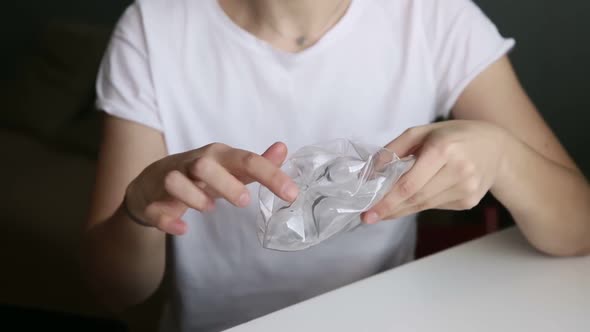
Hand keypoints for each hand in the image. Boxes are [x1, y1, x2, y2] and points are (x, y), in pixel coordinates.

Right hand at [125, 142, 298, 234]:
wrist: (154, 182)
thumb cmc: (202, 175)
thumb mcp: (230, 167)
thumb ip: (257, 163)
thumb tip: (283, 148)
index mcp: (218, 157)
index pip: (246, 160)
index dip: (270, 175)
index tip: (292, 194)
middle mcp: (194, 164)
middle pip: (205, 165)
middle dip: (225, 183)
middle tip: (243, 201)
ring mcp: (170, 180)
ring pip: (175, 181)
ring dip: (194, 197)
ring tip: (209, 208)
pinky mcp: (152, 201)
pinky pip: (155, 209)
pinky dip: (167, 220)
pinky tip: (183, 228)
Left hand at [363, 120, 507, 223]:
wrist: (496, 147)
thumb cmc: (453, 136)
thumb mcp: (422, 132)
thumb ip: (395, 149)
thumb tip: (371, 172)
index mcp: (443, 149)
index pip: (409, 183)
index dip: (387, 200)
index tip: (369, 211)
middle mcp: (458, 170)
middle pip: (416, 198)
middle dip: (390, 209)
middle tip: (369, 216)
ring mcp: (466, 188)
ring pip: (424, 205)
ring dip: (401, 209)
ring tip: (384, 210)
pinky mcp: (469, 201)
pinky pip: (436, 206)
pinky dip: (420, 204)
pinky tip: (412, 200)